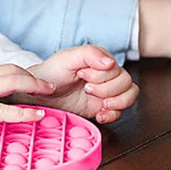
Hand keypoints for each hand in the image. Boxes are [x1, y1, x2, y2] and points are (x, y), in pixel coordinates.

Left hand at [22, 46, 138, 124]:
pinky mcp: (102, 107)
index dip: (102, 75)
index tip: (82, 76)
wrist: (40, 94)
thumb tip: (111, 62)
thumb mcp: (67, 58)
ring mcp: (106, 91)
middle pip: (126, 82)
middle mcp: (106, 74)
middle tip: (87, 90)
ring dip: (117, 102)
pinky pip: (121, 112)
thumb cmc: (52, 72)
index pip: (117, 68)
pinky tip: (99, 115)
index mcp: (99, 60)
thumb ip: (89, 54)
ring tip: (100, 105)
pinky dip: (113, 115)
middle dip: (107, 89)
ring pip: (130, 95)